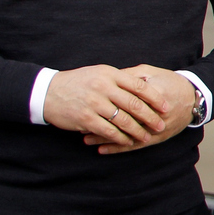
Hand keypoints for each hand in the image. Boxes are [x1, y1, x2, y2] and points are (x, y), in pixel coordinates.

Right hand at [44, 65, 171, 148]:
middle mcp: (103, 87)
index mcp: (110, 74)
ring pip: (123, 120)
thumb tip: (145, 83)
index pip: (139, 86)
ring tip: (146, 136)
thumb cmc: (77, 82)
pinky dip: (120, 138)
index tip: (165, 106)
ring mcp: (94, 103)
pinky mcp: (86, 118)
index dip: (155, 98)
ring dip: (137, 130)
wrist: (48, 92)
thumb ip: (120, 78)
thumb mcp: (99, 73)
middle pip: (134, 104)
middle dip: (150, 117)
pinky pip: (108, 131)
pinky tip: (128, 141)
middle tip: (161, 125)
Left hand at [81, 65, 197, 153]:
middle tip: (81, 124)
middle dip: (101, 123)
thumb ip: (129, 75)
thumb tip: (107, 77)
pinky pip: (135, 145)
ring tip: (86, 138)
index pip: (126, 100)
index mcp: (152, 94)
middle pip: (124, 120)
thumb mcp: (150, 72)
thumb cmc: (170, 82)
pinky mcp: (158, 137)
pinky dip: (117, 148)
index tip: (87, 104)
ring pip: (127, 136)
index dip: (105, 103)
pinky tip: (103, 149)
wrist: (194, 98)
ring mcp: (156, 128)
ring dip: (106, 138)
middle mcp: (155, 114)